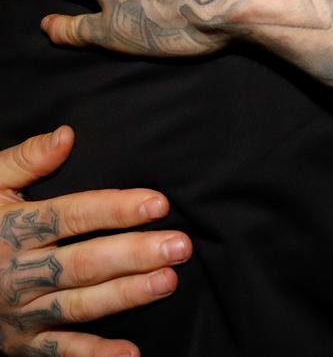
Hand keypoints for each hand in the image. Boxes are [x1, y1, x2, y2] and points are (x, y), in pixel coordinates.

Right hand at [0, 126, 191, 356]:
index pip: (71, 216)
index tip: (158, 203)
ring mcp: (18, 311)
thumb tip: (67, 135)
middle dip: (134, 254)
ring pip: (78, 305)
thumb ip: (27, 158)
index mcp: (13, 228)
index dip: (115, 209)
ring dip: (126, 295)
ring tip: (168, 281)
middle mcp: (17, 272)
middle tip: (179, 246)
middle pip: (83, 262)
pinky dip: (95, 356)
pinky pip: (59, 353)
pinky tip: (131, 353)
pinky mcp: (18, 342)